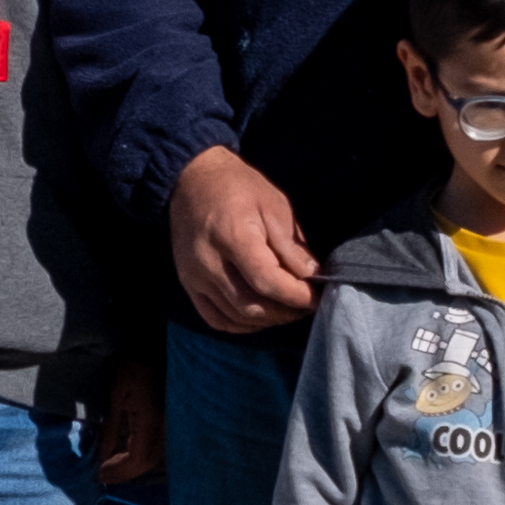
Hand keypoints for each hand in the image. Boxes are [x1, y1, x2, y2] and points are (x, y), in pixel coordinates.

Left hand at [89, 350, 168, 489]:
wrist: (153, 342)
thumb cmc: (131, 362)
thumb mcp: (113, 392)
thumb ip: (110, 426)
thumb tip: (103, 455)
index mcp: (152, 419)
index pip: (138, 458)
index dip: (120, 471)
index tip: (100, 475)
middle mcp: (167, 425)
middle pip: (148, 461)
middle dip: (125, 471)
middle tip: (102, 475)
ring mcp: (171, 421)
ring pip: (155, 454)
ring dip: (134, 464)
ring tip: (111, 466)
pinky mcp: (170, 416)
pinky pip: (158, 443)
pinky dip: (141, 453)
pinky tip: (126, 451)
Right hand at [170, 146, 321, 335]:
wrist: (192, 180)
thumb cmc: (238, 187)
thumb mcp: (273, 205)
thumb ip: (291, 245)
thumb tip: (310, 276)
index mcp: (232, 236)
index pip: (266, 281)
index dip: (295, 295)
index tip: (316, 297)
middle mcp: (209, 261)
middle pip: (251, 305)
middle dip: (285, 312)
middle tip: (306, 306)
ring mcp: (194, 276)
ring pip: (235, 317)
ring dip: (267, 320)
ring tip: (288, 310)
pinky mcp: (188, 284)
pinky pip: (216, 318)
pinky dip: (241, 324)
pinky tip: (260, 316)